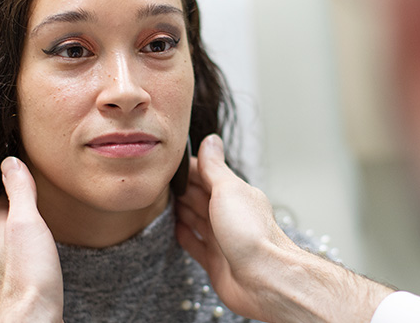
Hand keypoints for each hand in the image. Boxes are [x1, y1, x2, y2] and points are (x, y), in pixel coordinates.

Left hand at [0, 157, 63, 322]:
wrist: (32, 318)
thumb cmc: (28, 273)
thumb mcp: (25, 223)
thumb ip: (20, 193)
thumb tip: (9, 161)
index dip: (4, 185)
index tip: (13, 171)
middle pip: (0, 222)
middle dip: (10, 206)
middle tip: (21, 191)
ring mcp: (8, 270)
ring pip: (9, 242)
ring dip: (18, 228)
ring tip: (29, 218)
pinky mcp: (22, 285)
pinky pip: (21, 259)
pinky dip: (26, 249)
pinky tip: (35, 253)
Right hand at [175, 135, 391, 321]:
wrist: (264, 279)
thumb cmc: (251, 234)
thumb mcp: (228, 190)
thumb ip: (214, 167)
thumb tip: (211, 139)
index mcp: (235, 194)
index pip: (206, 174)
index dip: (187, 168)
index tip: (166, 161)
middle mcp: (229, 215)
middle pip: (199, 196)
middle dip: (180, 187)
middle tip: (155, 179)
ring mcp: (222, 239)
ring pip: (196, 219)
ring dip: (179, 209)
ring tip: (158, 200)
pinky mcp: (215, 262)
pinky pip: (195, 244)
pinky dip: (184, 235)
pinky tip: (174, 228)